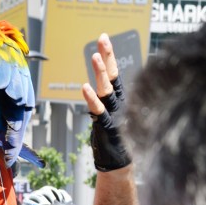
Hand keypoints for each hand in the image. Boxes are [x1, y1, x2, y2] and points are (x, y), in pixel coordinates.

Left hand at [82, 33, 130, 171]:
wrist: (121, 166)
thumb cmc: (117, 141)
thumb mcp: (113, 117)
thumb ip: (109, 102)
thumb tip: (102, 86)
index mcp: (120, 100)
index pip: (114, 74)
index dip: (109, 56)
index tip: (104, 38)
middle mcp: (118, 104)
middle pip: (113, 76)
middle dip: (107, 56)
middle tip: (103, 38)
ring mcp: (115, 115)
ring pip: (107, 90)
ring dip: (101, 73)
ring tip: (95, 56)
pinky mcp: (109, 128)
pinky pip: (100, 111)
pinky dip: (92, 99)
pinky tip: (85, 88)